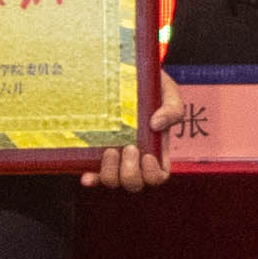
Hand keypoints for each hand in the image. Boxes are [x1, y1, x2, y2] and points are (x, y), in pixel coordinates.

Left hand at [94, 79, 174, 195]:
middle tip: (129, 148)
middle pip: (135, 184)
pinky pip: (93, 174)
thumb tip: (156, 124)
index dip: (153, 174)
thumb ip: (171, 109)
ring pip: (113, 182)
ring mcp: (116, 157)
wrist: (129, 74)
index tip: (147, 155)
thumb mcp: (168, 93)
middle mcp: (136, 158)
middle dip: (131, 173)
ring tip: (110, 150)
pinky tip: (86, 175)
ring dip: (111, 173)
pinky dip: (91, 179)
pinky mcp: (97, 153)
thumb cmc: (152, 87)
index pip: (158, 176)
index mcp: (156, 149)